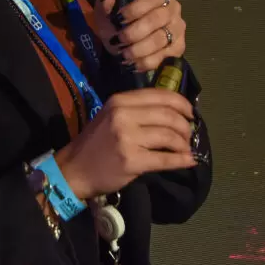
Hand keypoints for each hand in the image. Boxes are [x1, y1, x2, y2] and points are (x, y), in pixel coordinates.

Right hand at [54, 88, 196, 199]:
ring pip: (169, 136)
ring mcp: (127, 138)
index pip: (160, 95)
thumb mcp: (111, 116)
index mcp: (120, 101)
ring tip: (186, 149)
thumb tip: (173, 112)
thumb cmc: (96, 143)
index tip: (191, 113)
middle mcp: (123, 115)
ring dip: (184, 144)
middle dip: (185, 126)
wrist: (74, 169)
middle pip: (168, 115)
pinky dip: (181, 160)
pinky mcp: (131, 160)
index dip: (181, 103)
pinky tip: (188, 161)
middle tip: (189, 135)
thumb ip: (137, 110)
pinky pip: (164, 159)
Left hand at [94, 0, 185, 72]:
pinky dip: (144, 62)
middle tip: (119, 40)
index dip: (136, 8)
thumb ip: (104, 6)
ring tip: (123, 54)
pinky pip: (162, 57)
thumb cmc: (120, 25)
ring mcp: (177, 30)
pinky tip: (132, 63)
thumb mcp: (107, 16)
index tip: (119, 19)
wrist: (126, 46)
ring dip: (138, 49)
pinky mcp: (178, 49)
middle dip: (134, 32)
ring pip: (160, 40)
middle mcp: (173, 10)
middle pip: (156, 19)